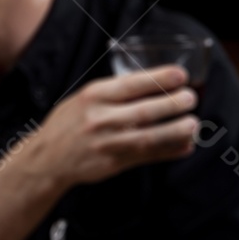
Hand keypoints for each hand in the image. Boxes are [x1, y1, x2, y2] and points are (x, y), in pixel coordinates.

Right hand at [34, 65, 197, 190]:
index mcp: (93, 97)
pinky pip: (145, 157)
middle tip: (191, 99)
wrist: (45, 160)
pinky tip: (184, 146)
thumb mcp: (83, 99)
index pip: (132, 84)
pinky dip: (167, 152)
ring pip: (148, 136)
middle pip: (144, 111)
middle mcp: (99, 120)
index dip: (160, 79)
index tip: (181, 75)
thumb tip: (155, 86)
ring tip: (193, 124)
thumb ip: (114, 92)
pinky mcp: (111, 164)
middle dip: (173, 104)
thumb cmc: (67, 125)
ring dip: (175, 130)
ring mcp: (106, 144)